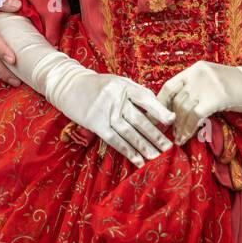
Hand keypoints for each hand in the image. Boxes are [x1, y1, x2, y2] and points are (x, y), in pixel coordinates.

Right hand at [51, 68, 174, 166]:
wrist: (69, 85)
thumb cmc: (97, 85)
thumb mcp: (117, 82)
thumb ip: (135, 93)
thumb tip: (157, 110)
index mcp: (124, 86)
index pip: (146, 99)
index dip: (160, 111)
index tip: (172, 121)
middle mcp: (116, 99)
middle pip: (140, 120)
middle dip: (155, 135)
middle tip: (169, 148)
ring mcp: (105, 112)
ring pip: (129, 133)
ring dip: (144, 147)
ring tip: (156, 158)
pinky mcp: (96, 124)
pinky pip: (115, 140)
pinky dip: (128, 152)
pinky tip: (138, 160)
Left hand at [157, 61, 241, 144]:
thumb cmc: (237, 87)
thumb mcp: (212, 83)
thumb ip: (196, 91)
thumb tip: (177, 112)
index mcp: (194, 70)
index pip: (168, 87)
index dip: (159, 105)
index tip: (155, 120)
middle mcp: (197, 74)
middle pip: (176, 101)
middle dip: (170, 121)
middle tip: (168, 135)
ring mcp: (207, 84)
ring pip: (184, 110)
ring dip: (179, 128)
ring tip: (178, 140)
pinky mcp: (217, 96)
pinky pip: (196, 116)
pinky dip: (189, 129)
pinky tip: (187, 138)